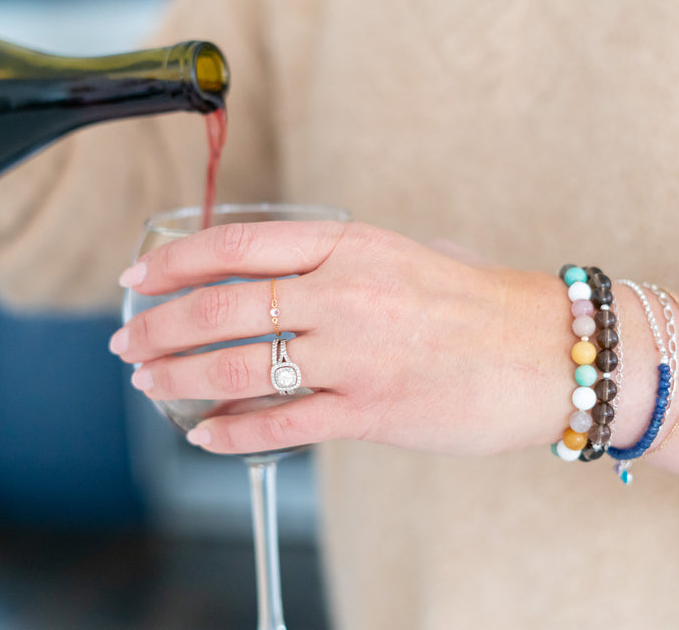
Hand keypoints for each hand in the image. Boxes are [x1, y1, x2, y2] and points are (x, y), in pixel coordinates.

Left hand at [110, 221, 564, 455]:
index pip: (240, 244)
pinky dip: (233, 433)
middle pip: (225, 307)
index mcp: (351, 244)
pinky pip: (281, 425)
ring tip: (152, 386)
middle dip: (163, 328)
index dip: (176, 262)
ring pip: (241, 367)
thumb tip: (278, 279)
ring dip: (182, 378)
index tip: (139, 278)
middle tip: (130, 344)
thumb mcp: (406, 256)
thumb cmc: (479, 305)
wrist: (548, 352)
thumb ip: (341, 264)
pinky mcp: (371, 412)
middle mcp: (346, 293)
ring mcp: (356, 354)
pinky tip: (206, 433)